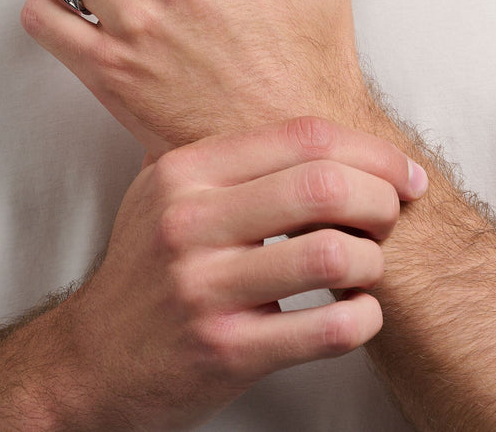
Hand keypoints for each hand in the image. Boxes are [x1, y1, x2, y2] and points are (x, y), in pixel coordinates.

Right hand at [62, 117, 424, 429]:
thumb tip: (320, 138)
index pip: (302, 137)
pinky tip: (356, 311)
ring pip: (332, 254)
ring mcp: (204, 287)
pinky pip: (328, 329)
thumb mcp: (163, 193)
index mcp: (184, 172)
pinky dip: (364, 318)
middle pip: (323, 186)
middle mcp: (189, 221)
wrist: (94, 357)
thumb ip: (225, 159)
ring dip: (372, 261)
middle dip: (381, 200)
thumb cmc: (145, 270)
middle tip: (390, 218)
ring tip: (365, 267)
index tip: (401, 173)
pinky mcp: (225, 350)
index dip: (369, 150)